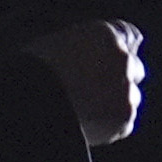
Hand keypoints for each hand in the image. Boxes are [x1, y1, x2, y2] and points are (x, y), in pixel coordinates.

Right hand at [27, 20, 146, 144]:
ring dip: (114, 104)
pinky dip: (108, 126)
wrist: (27, 105)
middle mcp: (121, 58)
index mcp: (102, 34)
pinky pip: (123, 123)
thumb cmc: (27, 74)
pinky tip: (84, 126)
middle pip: (134, 68)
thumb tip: (82, 60)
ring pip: (130, 97)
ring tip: (82, 113)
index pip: (129, 35)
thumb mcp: (49, 48)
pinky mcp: (124, 117)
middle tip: (93, 92)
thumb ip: (78, 49)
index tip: (111, 60)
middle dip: (119, 79)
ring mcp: (126, 88)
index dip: (120, 49)